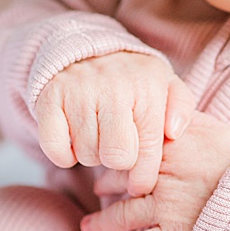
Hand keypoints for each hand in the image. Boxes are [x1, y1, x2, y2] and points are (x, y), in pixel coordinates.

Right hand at [34, 51, 196, 196]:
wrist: (82, 46)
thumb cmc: (130, 77)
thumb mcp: (164, 83)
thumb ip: (181, 108)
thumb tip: (173, 132)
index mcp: (146, 86)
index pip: (148, 148)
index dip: (144, 176)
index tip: (138, 183)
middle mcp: (112, 88)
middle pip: (116, 157)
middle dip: (118, 161)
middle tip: (115, 147)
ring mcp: (77, 92)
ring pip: (87, 155)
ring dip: (92, 154)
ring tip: (96, 135)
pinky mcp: (49, 100)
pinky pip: (56, 150)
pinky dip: (64, 156)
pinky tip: (73, 141)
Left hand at [78, 110, 229, 230]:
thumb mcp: (214, 128)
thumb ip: (186, 118)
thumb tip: (169, 108)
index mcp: (165, 148)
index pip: (130, 151)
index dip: (119, 158)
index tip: (112, 159)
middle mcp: (157, 178)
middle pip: (121, 181)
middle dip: (107, 187)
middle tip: (98, 190)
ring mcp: (163, 209)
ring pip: (121, 215)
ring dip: (102, 222)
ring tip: (89, 226)